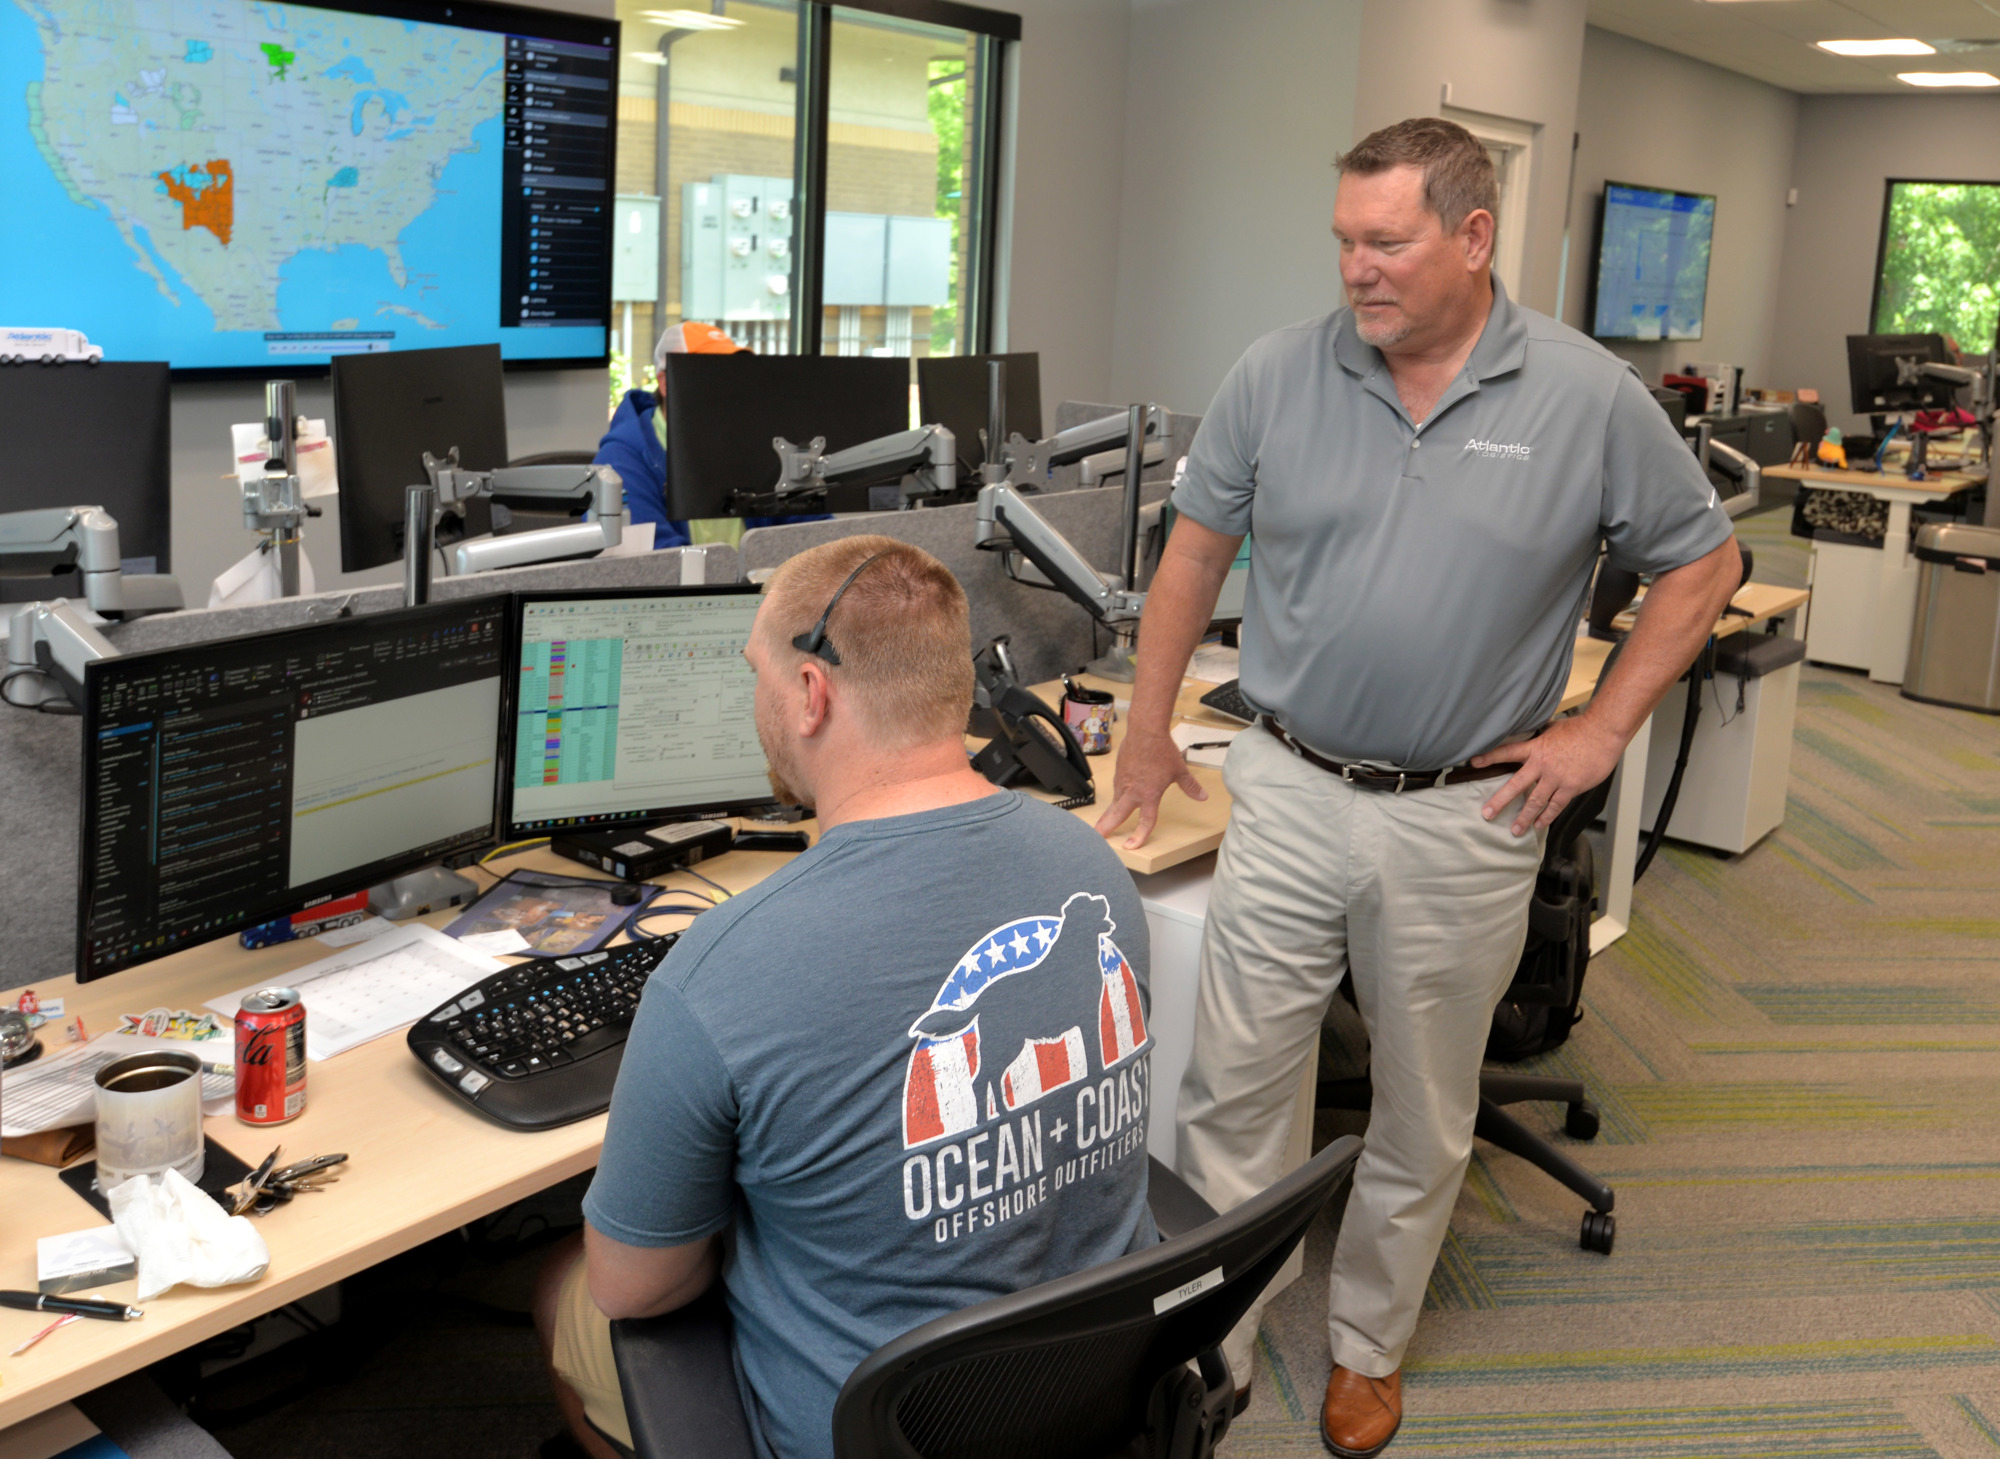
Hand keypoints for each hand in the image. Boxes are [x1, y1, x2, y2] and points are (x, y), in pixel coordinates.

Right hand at [1094, 729, 1206, 848]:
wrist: (1146, 731)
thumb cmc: (1162, 750)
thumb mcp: (1180, 771)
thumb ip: (1190, 786)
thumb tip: (1202, 796)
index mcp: (1149, 795)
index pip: (1145, 821)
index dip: (1139, 836)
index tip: (1131, 845)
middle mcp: (1133, 791)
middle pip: (1117, 815)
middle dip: (1106, 827)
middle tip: (1097, 837)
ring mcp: (1123, 781)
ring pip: (1114, 801)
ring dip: (1109, 813)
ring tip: (1103, 822)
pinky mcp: (1118, 771)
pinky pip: (1116, 788)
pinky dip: (1115, 795)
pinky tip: (1118, 795)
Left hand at [1472, 715, 1625, 835]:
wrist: (1603, 734)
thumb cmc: (1581, 728)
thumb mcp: (1553, 728)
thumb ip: (1540, 737)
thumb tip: (1530, 735)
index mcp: (1536, 748)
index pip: (1507, 752)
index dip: (1489, 757)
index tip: (1474, 763)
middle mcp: (1542, 765)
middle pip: (1516, 785)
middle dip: (1500, 801)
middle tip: (1487, 814)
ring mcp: (1556, 778)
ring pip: (1535, 801)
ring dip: (1524, 817)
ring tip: (1515, 830)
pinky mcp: (1571, 787)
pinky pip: (1556, 805)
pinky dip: (1547, 816)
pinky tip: (1540, 825)